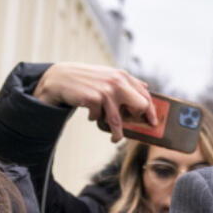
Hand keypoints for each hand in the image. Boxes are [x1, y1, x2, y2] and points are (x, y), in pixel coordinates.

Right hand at [32, 63, 155, 141]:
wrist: (59, 77)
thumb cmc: (87, 79)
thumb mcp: (108, 75)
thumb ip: (126, 81)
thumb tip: (146, 87)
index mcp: (123, 76)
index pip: (145, 95)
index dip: (151, 111)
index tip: (153, 122)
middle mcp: (117, 82)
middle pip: (141, 105)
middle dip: (138, 119)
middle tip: (132, 127)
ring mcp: (105, 90)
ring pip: (118, 120)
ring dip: (116, 132)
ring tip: (114, 137)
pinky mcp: (93, 99)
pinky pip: (100, 118)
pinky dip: (96, 119)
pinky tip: (91, 115)